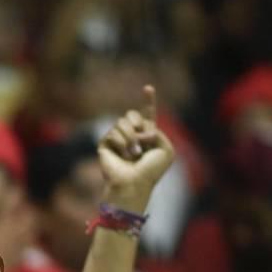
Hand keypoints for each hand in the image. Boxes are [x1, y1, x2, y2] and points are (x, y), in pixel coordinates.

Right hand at [97, 86, 174, 209]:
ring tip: (134, 154)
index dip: (148, 101)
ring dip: (131, 137)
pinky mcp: (105, 145)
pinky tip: (123, 155)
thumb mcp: (166, 150)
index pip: (147, 114)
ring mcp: (117, 140)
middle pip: (131, 114)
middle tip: (143, 142)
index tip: (148, 88)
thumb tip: (138, 129)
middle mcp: (131, 135)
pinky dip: (121, 143)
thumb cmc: (150, 171)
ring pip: (122, 122)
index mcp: (146, 136)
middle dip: (138, 125)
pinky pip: (112, 132)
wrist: (134, 183)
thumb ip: (157, 132)